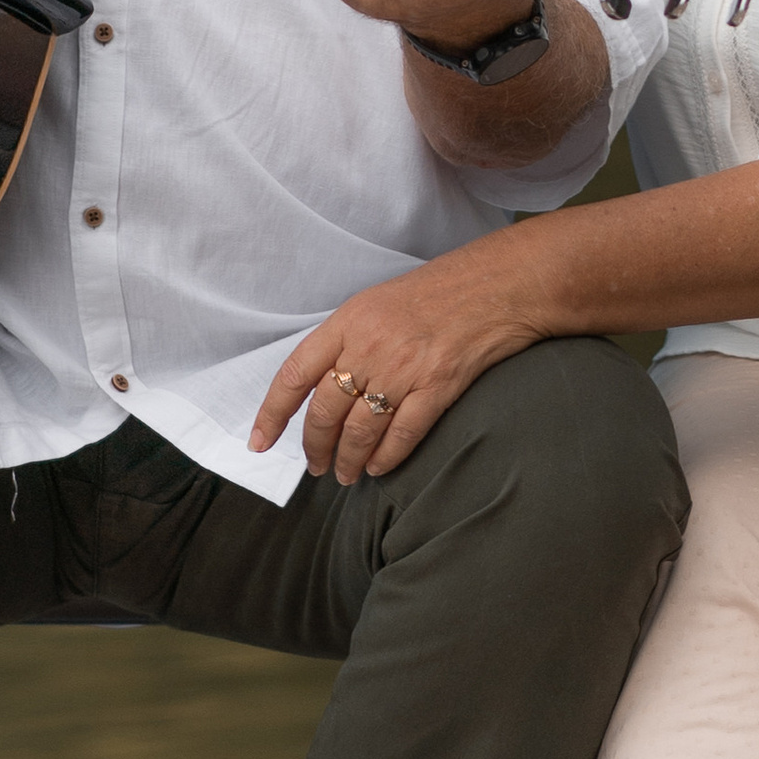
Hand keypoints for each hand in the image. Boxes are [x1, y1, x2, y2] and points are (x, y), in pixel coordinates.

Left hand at [252, 247, 549, 482]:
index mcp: (348, 321)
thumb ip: (349, 339)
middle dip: (314, 447)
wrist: (499, 283)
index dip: (272, 414)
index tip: (259, 443)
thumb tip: (325, 385)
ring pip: (359, 431)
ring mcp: (404, 367)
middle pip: (325, 411)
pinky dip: (386, 459)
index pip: (294, 374)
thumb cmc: (440, 292)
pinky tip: (379, 468)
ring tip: (346, 475)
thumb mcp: (379, 302)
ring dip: (348, 461)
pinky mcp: (438, 386)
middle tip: (315, 467)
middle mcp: (369, 345)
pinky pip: (401, 435)